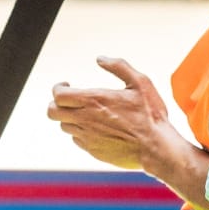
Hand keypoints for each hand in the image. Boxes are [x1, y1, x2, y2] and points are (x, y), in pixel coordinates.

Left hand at [47, 58, 179, 171]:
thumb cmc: (150, 115)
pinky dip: (81, 132)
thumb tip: (100, 59)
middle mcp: (85, 119)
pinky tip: (97, 127)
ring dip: (70, 118)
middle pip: (52, 112)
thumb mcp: (140, 83)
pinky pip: (77, 139)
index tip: (67, 85)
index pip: (58, 95)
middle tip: (69, 99)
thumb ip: (119, 67)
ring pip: (64, 126)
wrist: (156, 148)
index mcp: (93, 100)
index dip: (58, 88)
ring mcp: (87, 137)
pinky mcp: (92, 151)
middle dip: (56, 103)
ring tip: (87, 113)